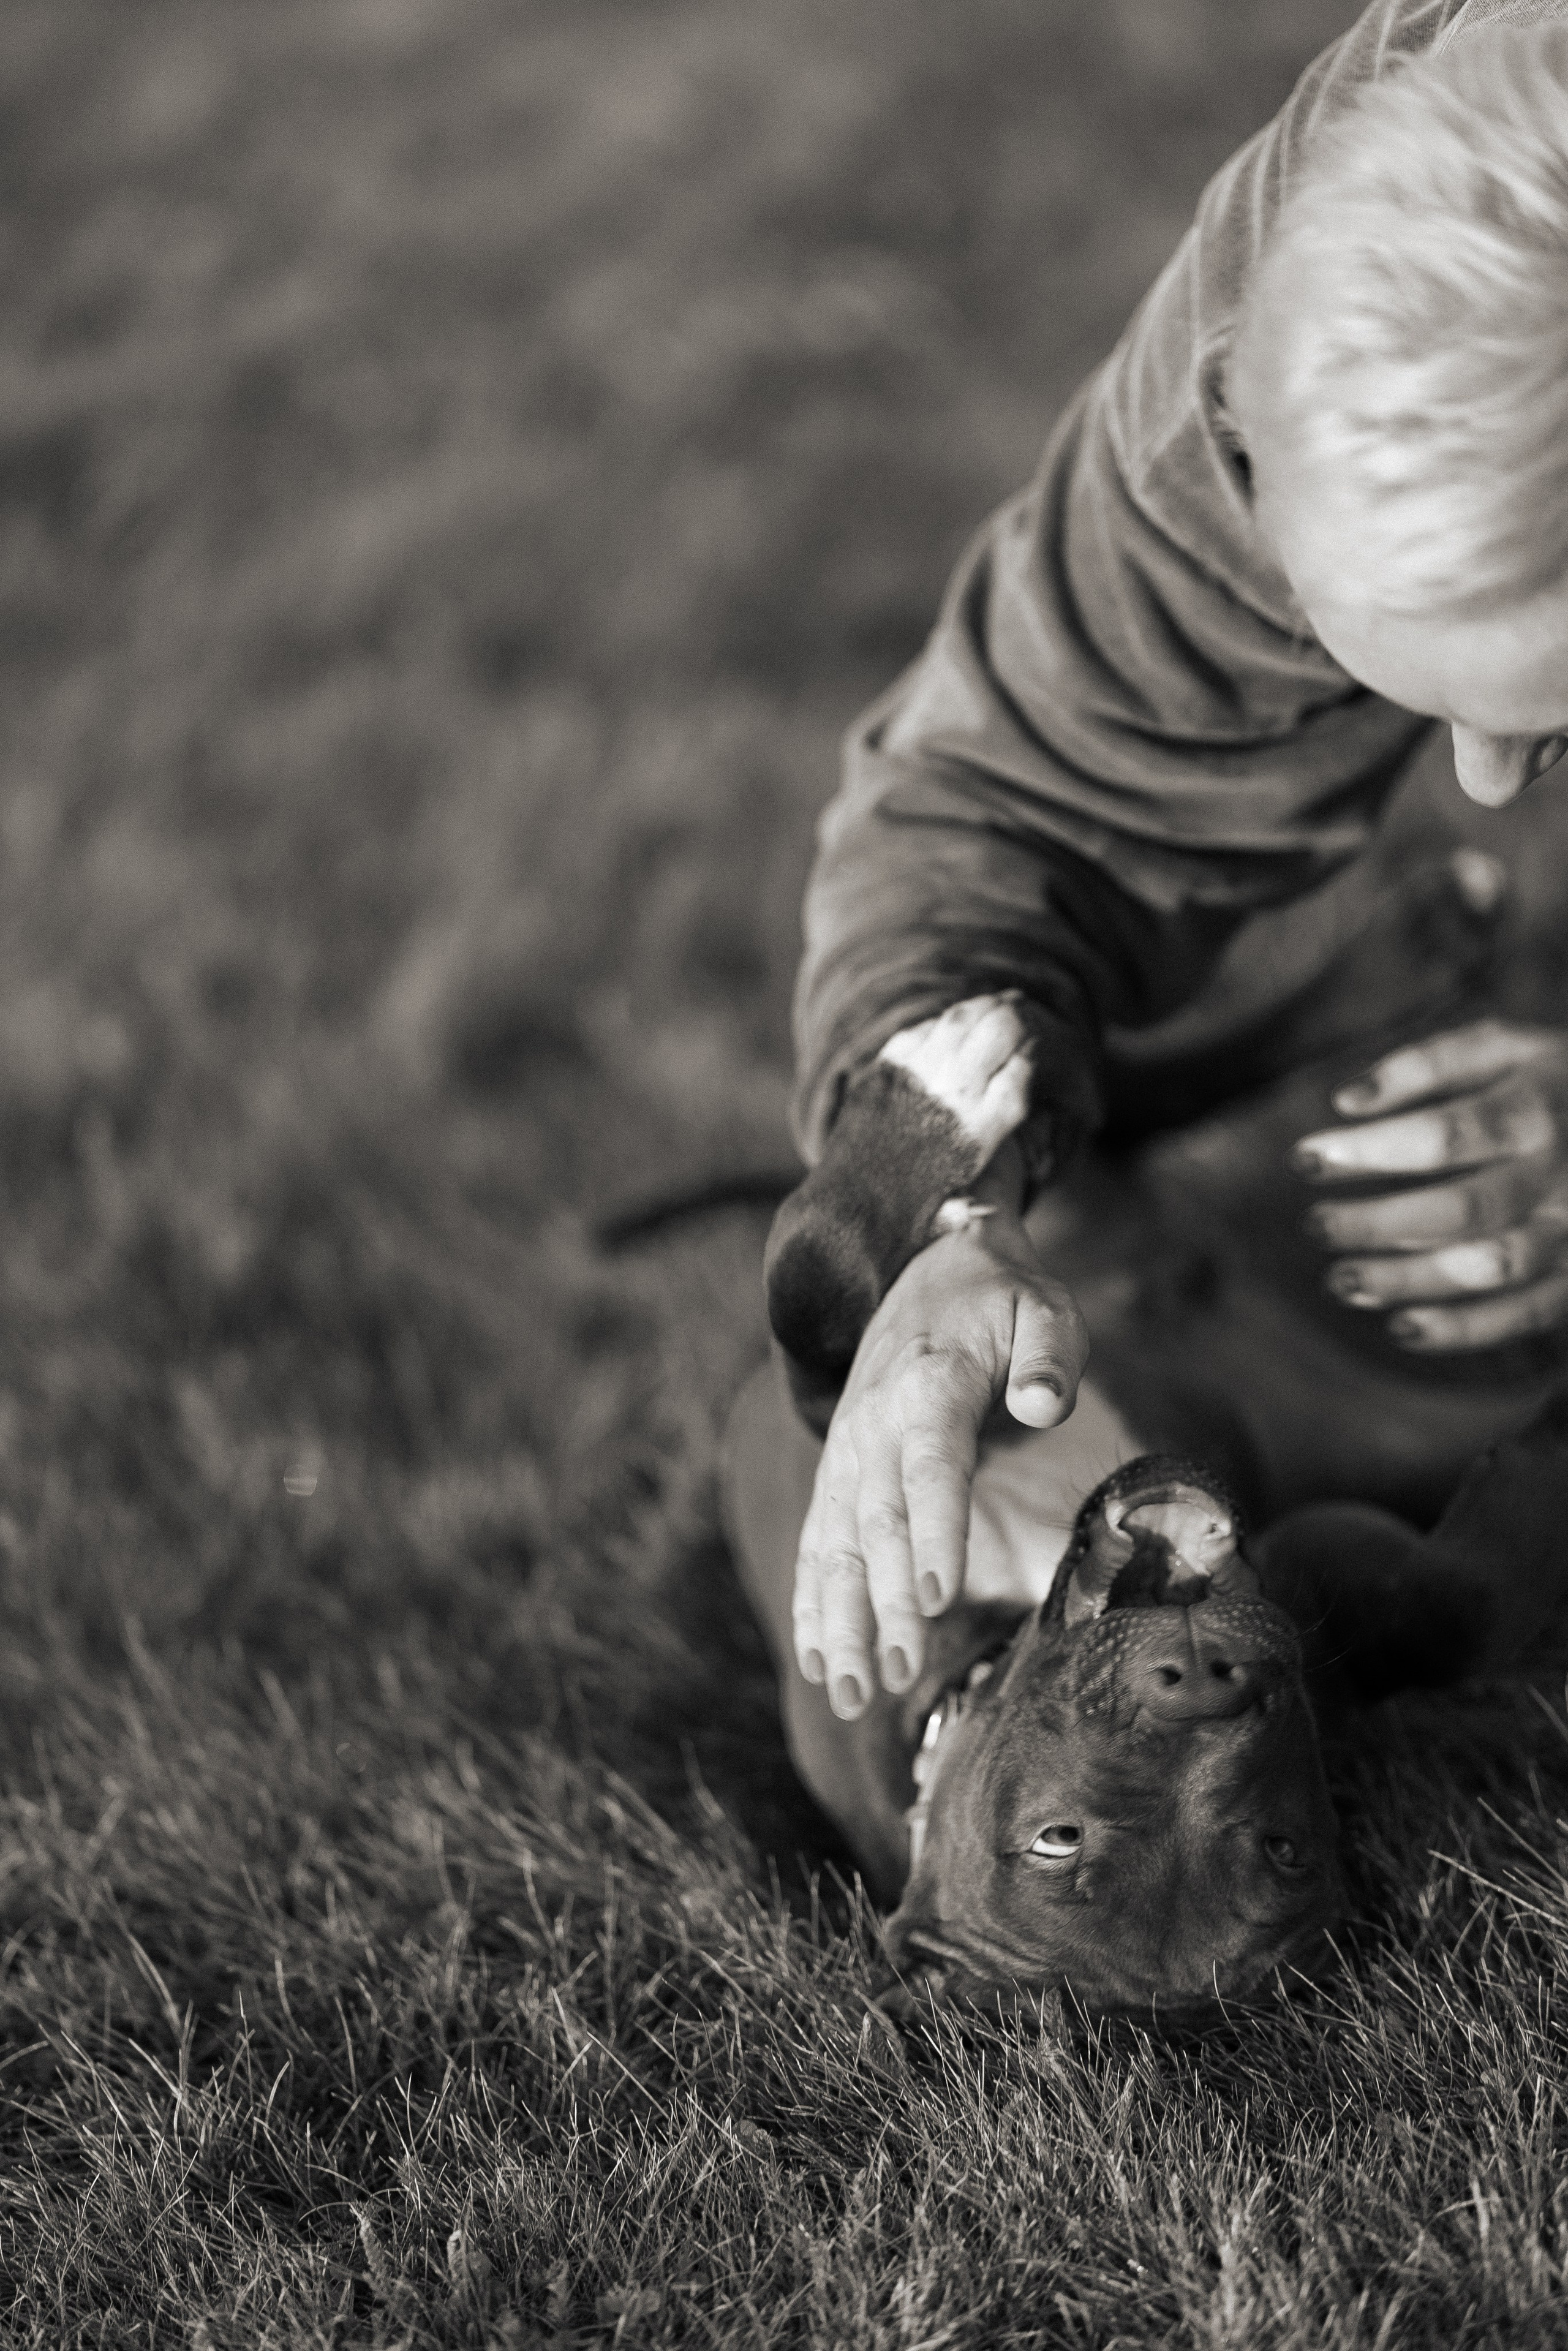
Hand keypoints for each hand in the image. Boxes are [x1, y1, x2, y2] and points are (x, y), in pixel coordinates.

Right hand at [791, 1207, 1088, 1718]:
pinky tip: (817, 1661)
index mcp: (929, 1385)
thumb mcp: (1044, 1307)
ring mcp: (849, 1452)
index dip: (933, 1533)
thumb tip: (1043, 1406)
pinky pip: (817, 1543)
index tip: (936, 1598)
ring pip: (834, 1546)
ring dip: (839, 1623)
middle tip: (901, 1674)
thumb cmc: (1002, 1298)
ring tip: (848, 1695)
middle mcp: (875, 1424)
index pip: (930, 1468)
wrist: (929, 1266)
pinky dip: (812, 1602)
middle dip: (884, 1606)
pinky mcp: (841, 1472)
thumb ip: (1051, 1354)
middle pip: (877, 1523)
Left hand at [1293, 1019, 1567, 1350]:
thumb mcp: (1506, 1047)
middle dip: (1377, 1223)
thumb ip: (1427, 1063)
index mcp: (1534, 1111)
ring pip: (1487, 1269)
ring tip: (1341, 1281)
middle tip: (1315, 1225)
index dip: (1368, 1151)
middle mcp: (1558, 1177)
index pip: (1441, 1137)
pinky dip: (1462, 1330)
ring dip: (1407, 1281)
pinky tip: (1401, 1327)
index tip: (1304, 1159)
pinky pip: (1522, 1315)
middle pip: (1460, 1210)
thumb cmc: (1553, 1081)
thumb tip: (1346, 1100)